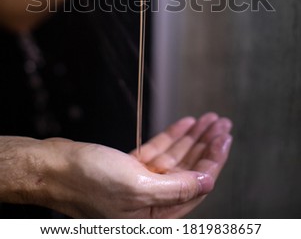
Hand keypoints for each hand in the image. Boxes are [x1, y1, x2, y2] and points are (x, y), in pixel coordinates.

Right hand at [42, 113, 231, 217]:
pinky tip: (185, 124)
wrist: (52, 168)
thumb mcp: (136, 187)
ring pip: (175, 159)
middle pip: (188, 172)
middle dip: (206, 146)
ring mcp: (139, 184)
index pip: (195, 188)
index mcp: (154, 216)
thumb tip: (207, 183)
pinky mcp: (129, 168)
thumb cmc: (87, 181)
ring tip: (208, 120)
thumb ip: (175, 189)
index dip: (213, 161)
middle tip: (221, 125)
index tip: (224, 139)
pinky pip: (158, 152)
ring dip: (192, 138)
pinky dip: (171, 137)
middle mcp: (149, 203)